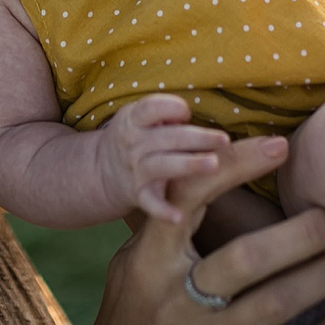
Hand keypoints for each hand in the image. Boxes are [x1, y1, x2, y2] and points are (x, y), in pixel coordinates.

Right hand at [62, 137, 324, 324]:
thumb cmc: (131, 321)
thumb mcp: (131, 268)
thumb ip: (166, 226)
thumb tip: (204, 163)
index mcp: (149, 265)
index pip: (191, 200)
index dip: (237, 167)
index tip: (282, 146)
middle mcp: (173, 305)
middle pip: (248, 257)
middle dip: (305, 232)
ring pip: (276, 305)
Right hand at [96, 95, 232, 223]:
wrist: (101, 171)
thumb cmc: (135, 137)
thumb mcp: (139, 118)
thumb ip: (164, 113)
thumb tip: (192, 114)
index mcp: (134, 120)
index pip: (151, 108)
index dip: (170, 108)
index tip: (187, 112)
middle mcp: (133, 144)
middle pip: (167, 138)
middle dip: (197, 138)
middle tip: (224, 140)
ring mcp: (136, 170)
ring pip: (162, 166)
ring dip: (188, 165)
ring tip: (214, 165)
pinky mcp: (138, 194)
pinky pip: (150, 203)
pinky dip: (162, 211)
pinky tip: (179, 217)